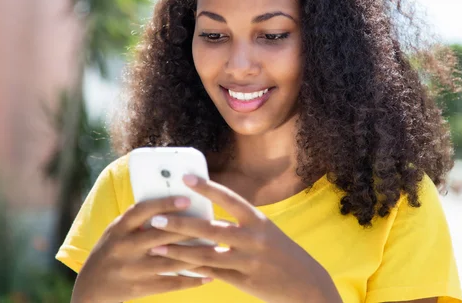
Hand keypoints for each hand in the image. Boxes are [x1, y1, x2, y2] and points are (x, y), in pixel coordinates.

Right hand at [71, 196, 211, 302]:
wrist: (90, 288)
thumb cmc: (110, 251)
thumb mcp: (116, 231)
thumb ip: (138, 219)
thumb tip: (170, 203)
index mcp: (119, 228)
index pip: (142, 211)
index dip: (164, 203)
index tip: (186, 199)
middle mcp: (124, 247)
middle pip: (161, 235)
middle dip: (188, 229)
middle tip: (211, 223)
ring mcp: (132, 269)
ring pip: (171, 261)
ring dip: (196, 255)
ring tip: (217, 248)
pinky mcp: (140, 289)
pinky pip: (171, 284)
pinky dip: (191, 280)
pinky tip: (208, 275)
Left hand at [147, 175, 342, 302]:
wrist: (305, 284)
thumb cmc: (279, 251)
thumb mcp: (265, 230)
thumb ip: (238, 223)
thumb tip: (204, 215)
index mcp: (258, 220)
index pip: (229, 198)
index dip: (206, 187)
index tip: (185, 177)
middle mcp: (254, 238)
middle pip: (210, 228)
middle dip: (180, 223)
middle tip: (155, 218)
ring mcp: (249, 261)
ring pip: (206, 254)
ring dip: (179, 250)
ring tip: (156, 245)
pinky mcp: (245, 282)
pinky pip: (213, 273)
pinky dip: (193, 269)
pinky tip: (175, 266)